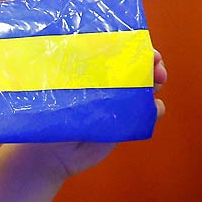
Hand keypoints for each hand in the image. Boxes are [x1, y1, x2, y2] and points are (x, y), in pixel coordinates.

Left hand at [9, 49, 166, 178]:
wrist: (48, 155)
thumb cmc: (44, 118)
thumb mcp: (53, 91)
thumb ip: (65, 74)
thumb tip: (69, 50)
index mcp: (90, 70)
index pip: (116, 51)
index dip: (132, 46)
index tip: (141, 46)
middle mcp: (106, 85)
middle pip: (137, 67)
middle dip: (150, 61)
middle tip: (155, 63)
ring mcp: (118, 104)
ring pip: (147, 87)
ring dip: (156, 81)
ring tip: (156, 81)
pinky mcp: (125, 124)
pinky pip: (148, 114)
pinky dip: (155, 109)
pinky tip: (153, 107)